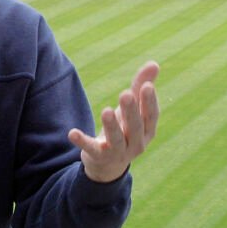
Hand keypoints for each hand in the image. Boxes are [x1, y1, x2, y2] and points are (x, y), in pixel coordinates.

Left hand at [69, 61, 159, 183]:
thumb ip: (140, 87)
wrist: (109, 164)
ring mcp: (118, 152)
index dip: (150, 102)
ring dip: (111, 126)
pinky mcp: (99, 156)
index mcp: (147, 131)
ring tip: (106, 111)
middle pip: (135, 127)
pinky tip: (72, 133)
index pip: (151, 116)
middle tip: (125, 94)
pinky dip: (82, 141)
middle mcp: (136, 143)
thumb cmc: (125, 129)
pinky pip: (91, 149)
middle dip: (131, 111)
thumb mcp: (133, 109)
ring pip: (116, 140)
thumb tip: (154, 63)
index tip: (147, 86)